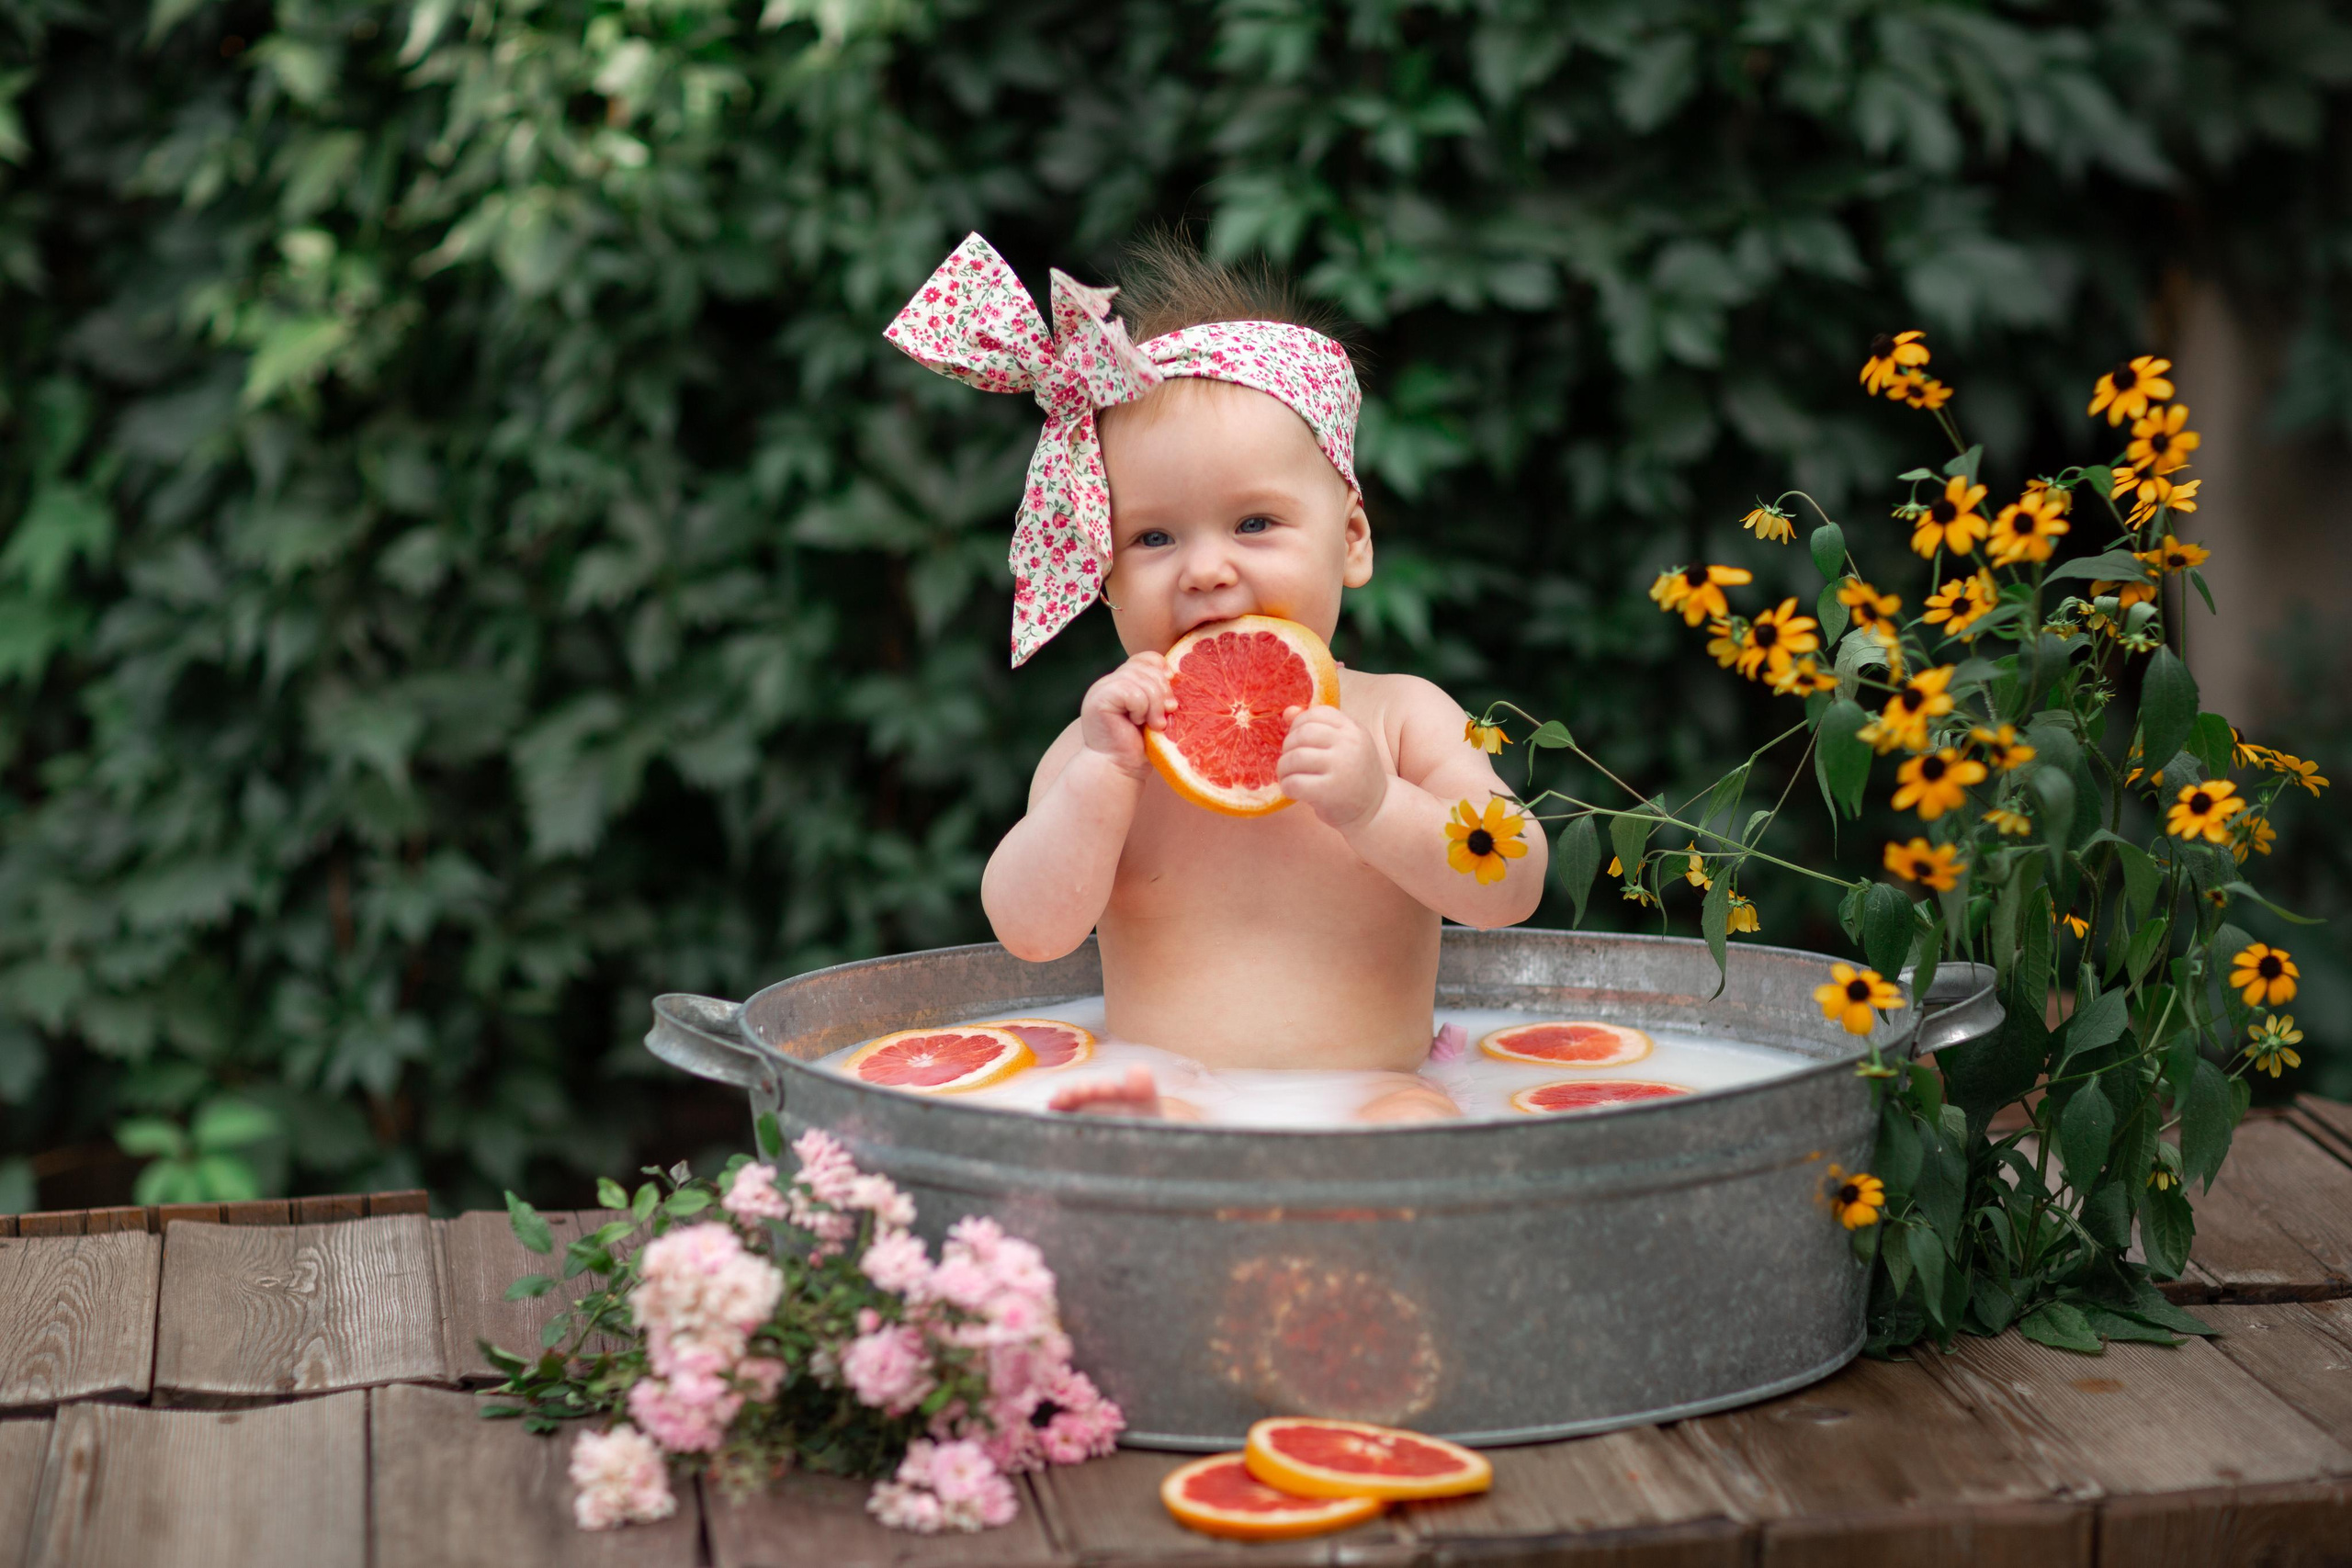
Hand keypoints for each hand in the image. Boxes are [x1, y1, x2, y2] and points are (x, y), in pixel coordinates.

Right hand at [1079, 652, 1175, 774]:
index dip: (1161, 670)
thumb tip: (1172, 673)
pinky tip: (1137, 723)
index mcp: (1120, 682)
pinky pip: (1131, 693)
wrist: (1119, 769)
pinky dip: (1141, 709)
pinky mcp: (1098, 699)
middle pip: (1145, 667)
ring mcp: (1101, 689)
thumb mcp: (1153, 713)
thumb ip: (1156, 691)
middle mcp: (1108, 682)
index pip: (1144, 658)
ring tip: (1154, 724)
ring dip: (1154, 704)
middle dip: (1162, 691)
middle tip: (1166, 715)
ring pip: (1140, 680)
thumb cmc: (1138, 746)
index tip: (1170, 692)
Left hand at [1278, 704, 1389, 829]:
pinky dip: (1287, 786)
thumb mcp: (1343, 745)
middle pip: (1303, 734)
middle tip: (1291, 761)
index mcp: (1353, 729)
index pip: (1317, 713)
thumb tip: (1287, 712)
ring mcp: (1341, 768)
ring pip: (1295, 757)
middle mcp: (1350, 745)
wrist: (1376, 808)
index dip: (1299, 724)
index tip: (1299, 741)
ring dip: (1284, 768)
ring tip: (1289, 776)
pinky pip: (1294, 782)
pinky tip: (1293, 790)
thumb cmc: (1353, 774)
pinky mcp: (1330, 792)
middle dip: (1288, 747)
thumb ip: (1317, 727)